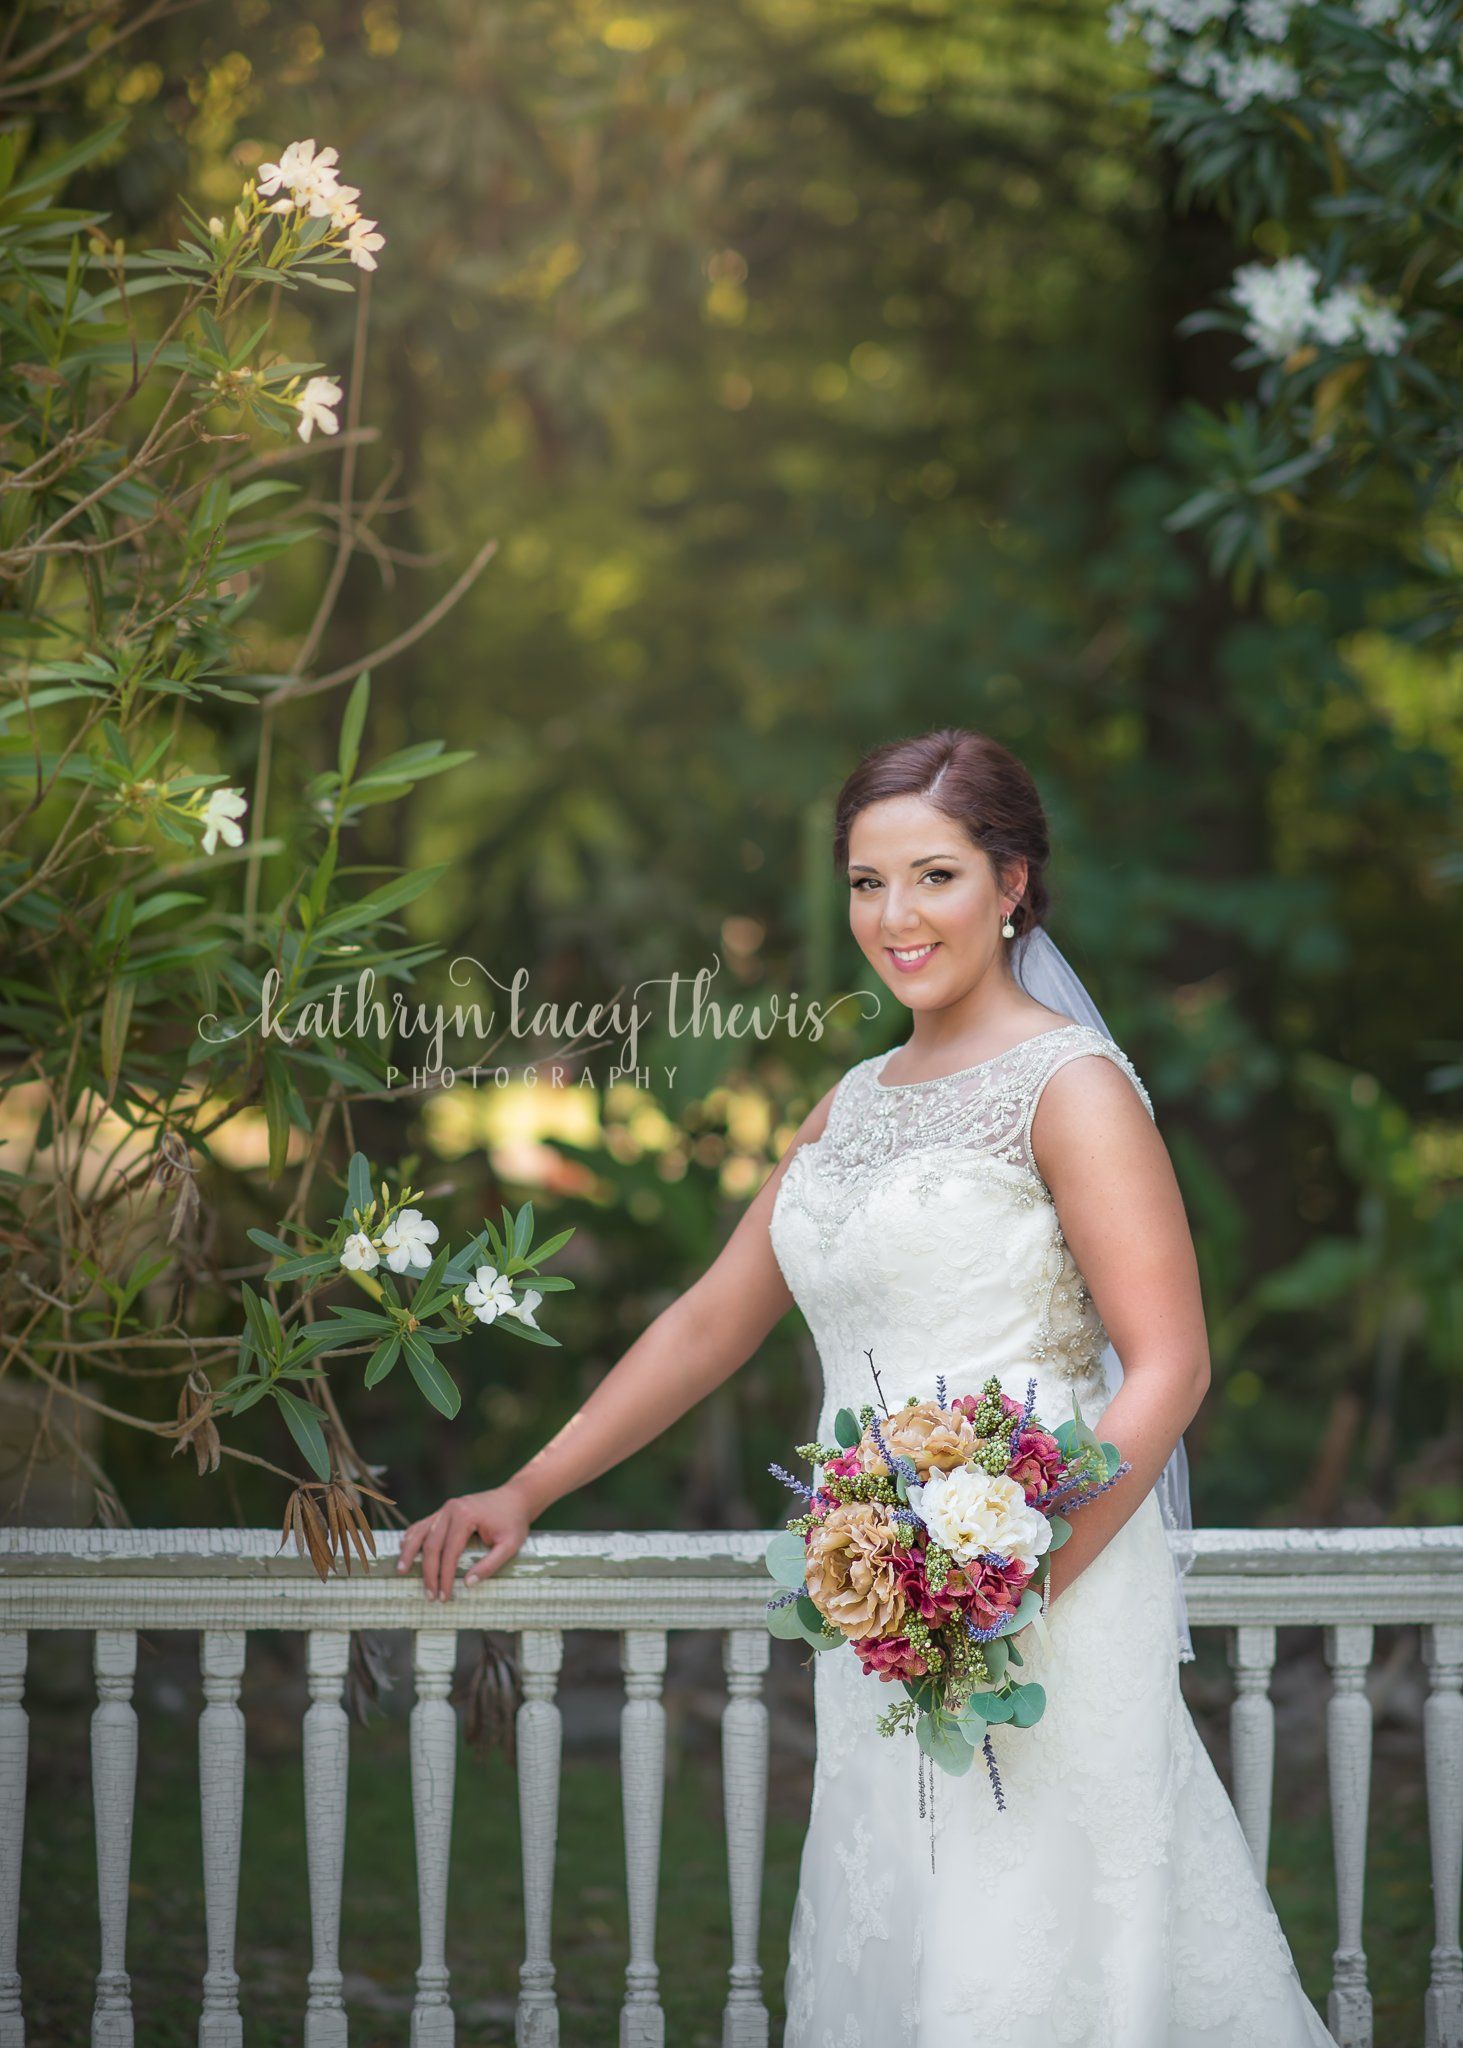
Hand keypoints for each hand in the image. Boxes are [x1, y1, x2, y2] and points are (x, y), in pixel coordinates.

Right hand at [395, 1484, 532, 1601]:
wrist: (516, 1498)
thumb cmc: (514, 1523)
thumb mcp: (510, 1545)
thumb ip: (490, 1565)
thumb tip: (468, 1584)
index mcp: (465, 1516)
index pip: (449, 1553)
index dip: (444, 1577)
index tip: (444, 1596)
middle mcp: (451, 1509)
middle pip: (431, 1545)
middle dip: (429, 1573)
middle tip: (429, 1595)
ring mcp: (446, 1508)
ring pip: (421, 1532)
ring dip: (409, 1552)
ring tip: (401, 1571)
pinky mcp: (445, 1510)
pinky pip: (424, 1524)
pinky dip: (412, 1536)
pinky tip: (403, 1548)